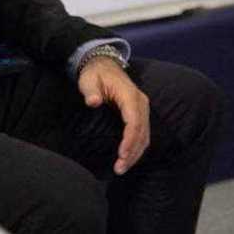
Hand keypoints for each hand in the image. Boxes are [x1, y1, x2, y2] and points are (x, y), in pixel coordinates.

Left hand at [78, 58, 150, 175]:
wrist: (104, 65)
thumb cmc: (95, 74)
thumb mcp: (89, 80)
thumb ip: (91, 91)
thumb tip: (93, 102)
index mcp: (130, 95)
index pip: (134, 121)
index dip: (129, 139)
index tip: (121, 154)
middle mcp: (140, 103)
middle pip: (142, 132)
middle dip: (132, 152)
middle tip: (119, 169)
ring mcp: (142, 109)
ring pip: (145, 135)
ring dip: (135, 154)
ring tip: (122, 168)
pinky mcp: (139, 114)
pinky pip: (142, 134)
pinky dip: (137, 148)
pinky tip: (127, 159)